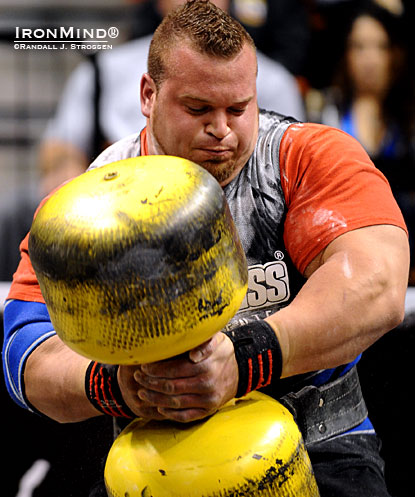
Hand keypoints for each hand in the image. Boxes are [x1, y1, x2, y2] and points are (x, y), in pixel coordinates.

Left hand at [117, 332, 237, 422]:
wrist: (242, 371)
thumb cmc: (223, 352)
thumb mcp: (217, 340)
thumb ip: (204, 343)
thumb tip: (192, 354)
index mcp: (205, 367)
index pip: (173, 370)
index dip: (155, 370)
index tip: (143, 366)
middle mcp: (206, 385)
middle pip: (171, 387)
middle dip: (150, 383)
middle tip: (137, 378)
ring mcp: (207, 400)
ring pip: (175, 403)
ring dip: (155, 399)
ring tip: (142, 392)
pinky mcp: (208, 410)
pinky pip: (186, 416)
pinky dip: (170, 413)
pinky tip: (159, 407)